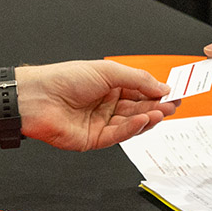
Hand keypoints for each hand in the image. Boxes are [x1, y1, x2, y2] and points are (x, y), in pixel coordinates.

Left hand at [16, 60, 176, 150]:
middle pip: (137, 109)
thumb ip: (137, 79)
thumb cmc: (63, 79)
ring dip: (147, 118)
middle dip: (156, 107)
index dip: (155, 93)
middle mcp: (105, 105)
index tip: (173, 94)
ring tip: (161, 112)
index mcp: (107, 86)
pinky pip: (118, 136)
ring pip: (130, 124)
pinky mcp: (93, 139)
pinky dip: (132, 129)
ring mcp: (99, 123)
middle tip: (173, 105)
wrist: (38, 97)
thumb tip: (161, 86)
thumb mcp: (107, 71)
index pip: (138, 91)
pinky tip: (143, 120)